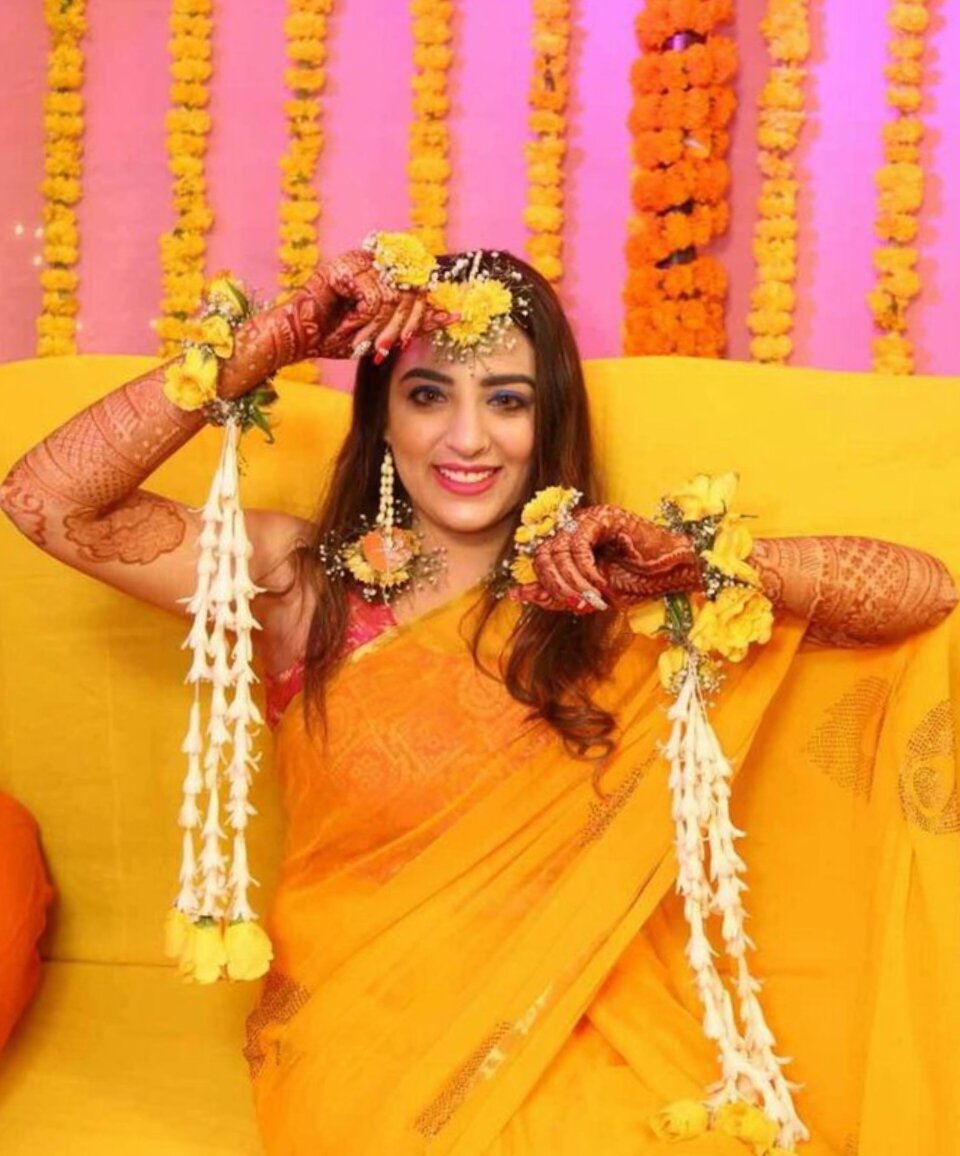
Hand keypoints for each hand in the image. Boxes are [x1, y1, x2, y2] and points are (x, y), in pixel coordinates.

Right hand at [289, 248, 452, 361]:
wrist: (299, 339)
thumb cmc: (337, 336)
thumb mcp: (383, 332)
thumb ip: (415, 322)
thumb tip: (452, 314)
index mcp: (383, 269)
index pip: (421, 283)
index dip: (423, 312)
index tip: (416, 335)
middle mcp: (373, 258)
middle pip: (412, 289)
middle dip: (402, 326)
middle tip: (383, 348)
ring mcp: (358, 259)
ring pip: (394, 297)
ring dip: (380, 328)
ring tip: (363, 341)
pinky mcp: (344, 267)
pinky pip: (375, 299)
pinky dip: (364, 321)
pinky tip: (348, 327)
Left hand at [510, 504, 701, 613]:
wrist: (671, 572)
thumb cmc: (637, 582)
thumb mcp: (588, 594)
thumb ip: (557, 593)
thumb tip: (517, 594)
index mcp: (569, 544)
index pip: (540, 560)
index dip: (536, 582)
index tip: (526, 598)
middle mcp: (575, 528)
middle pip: (544, 554)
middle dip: (555, 586)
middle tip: (577, 604)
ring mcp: (589, 519)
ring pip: (558, 550)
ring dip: (572, 582)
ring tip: (592, 598)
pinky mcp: (603, 517)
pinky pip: (578, 544)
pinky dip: (585, 569)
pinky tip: (600, 583)